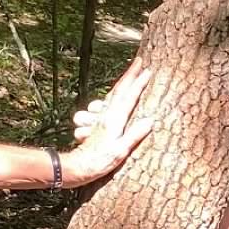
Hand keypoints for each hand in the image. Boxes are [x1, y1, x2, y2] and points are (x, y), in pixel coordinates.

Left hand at [64, 63, 155, 183]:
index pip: (129, 97)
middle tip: (139, 61)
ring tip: (130, 72)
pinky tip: (116, 95)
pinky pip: (107, 103)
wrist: (78, 167)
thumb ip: (134, 135)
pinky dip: (114, 94)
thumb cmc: (100, 162)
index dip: (139, 84)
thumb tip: (150, 120)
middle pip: (119, 90)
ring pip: (112, 94)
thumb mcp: (120, 151)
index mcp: (114, 119)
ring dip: (122, 82)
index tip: (148, 71)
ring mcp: (101, 118)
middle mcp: (107, 115)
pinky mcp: (98, 123)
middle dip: (130, 75)